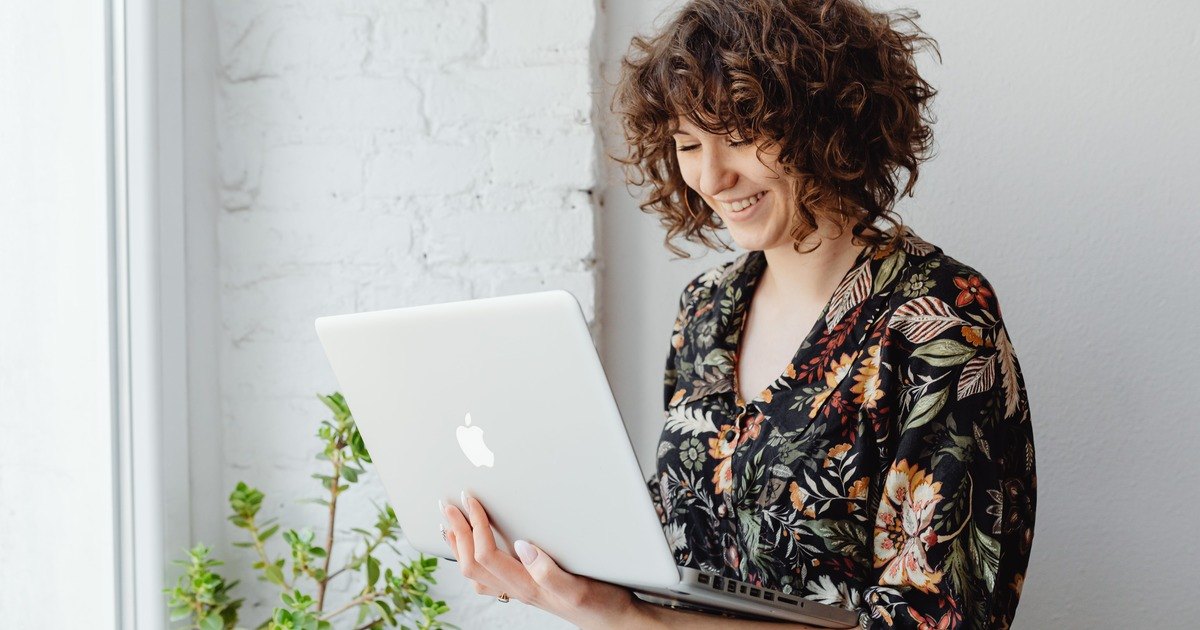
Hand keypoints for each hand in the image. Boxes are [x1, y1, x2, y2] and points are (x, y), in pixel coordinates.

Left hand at [440, 492, 654, 629]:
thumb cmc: (601, 604)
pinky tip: (474, 549)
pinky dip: (472, 558)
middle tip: (447, 506)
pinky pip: (488, 576)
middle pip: (471, 564)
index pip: (487, 554)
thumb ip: (549, 571)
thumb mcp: (579, 586)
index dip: (475, 526)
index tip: (471, 500)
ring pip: (475, 572)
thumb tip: (522, 546)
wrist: (615, 620)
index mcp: (527, 586)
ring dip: (458, 546)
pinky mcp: (528, 589)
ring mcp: (521, 591)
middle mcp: (519, 589)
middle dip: (457, 533)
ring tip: (450, 525)